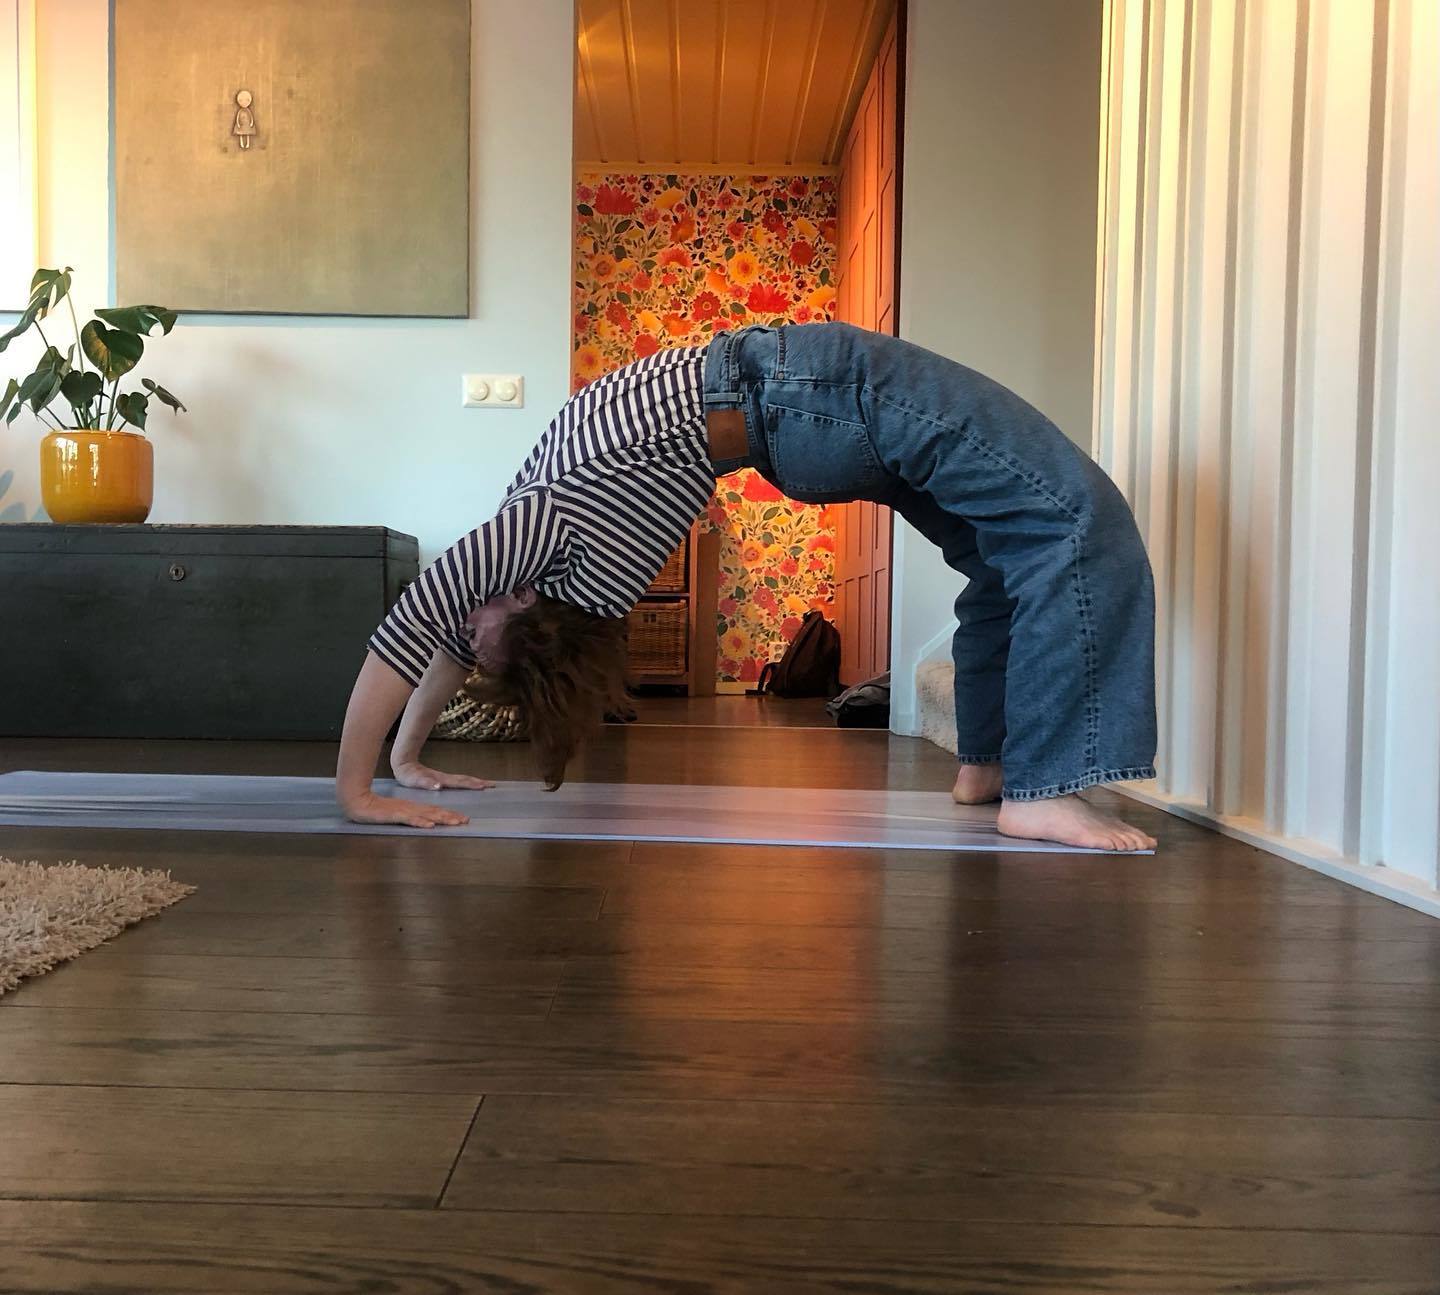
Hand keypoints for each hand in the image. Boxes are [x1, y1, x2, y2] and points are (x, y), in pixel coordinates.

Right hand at [342, 789, 471, 828]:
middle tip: (466, 821)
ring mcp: (403, 811)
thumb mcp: (396, 814)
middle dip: (451, 817)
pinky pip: (409, 819)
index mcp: (412, 807)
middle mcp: (411, 808)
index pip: (435, 811)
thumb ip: (409, 817)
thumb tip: (425, 823)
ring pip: (426, 815)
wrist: (356, 802)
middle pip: (434, 812)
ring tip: (454, 822)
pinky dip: (420, 822)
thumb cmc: (375, 809)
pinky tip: (429, 825)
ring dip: (441, 819)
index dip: (449, 814)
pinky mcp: (393, 815)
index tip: (463, 819)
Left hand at [391, 762, 494, 792]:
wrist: (403, 763)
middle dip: (479, 782)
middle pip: (465, 779)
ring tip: (486, 784)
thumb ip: (427, 783)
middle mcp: (445, 778)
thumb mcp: (415, 780)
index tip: (484, 786)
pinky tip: (470, 784)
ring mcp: (444, 777)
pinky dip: (467, 782)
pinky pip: (458, 781)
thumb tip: (439, 785)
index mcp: (441, 779)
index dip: (472, 784)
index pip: (460, 782)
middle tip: (492, 785)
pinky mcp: (441, 779)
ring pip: (463, 779)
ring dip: (475, 781)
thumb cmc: (408, 774)